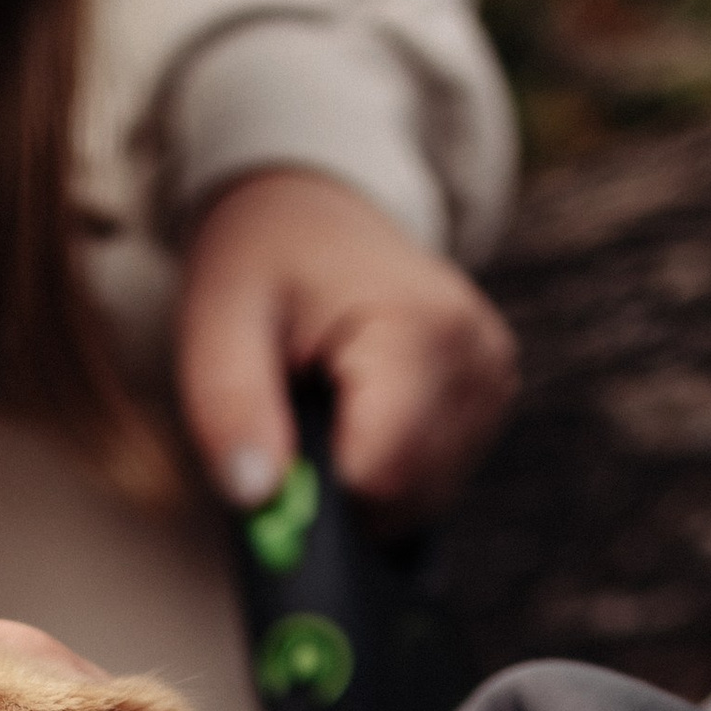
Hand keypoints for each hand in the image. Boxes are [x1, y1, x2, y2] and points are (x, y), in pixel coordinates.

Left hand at [178, 168, 517, 532]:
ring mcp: (492, 378)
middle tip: (290, 423)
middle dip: (335, 491)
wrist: (312, 210)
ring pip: (420, 500)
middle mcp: (475, 355)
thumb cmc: (261, 261)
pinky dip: (385, 470)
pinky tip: (357, 414)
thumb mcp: (218, 320)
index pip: (379, 475)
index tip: (273, 466)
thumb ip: (230, 407)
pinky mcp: (490, 397)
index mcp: (419, 329)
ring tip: (324, 405)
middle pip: (403, 497)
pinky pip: (434, 481)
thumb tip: (256, 497)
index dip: (315, 496)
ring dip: (358, 482)